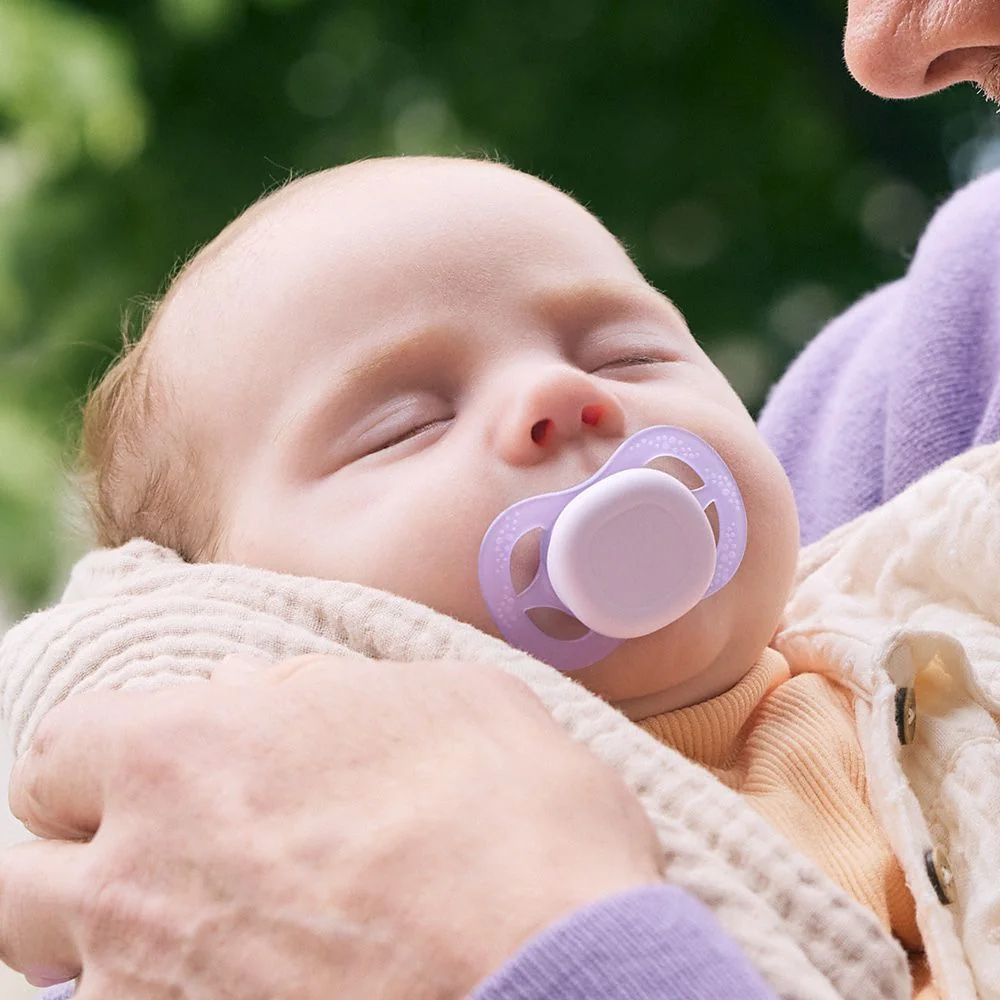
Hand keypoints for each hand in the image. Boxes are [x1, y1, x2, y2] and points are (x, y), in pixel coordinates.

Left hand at [1, 655, 660, 998]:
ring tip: (206, 936)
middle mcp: (141, 880)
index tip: (155, 769)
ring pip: (61, 981)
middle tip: (151, 861)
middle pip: (18, 883)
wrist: (567, 965)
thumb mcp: (433, 700)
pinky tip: (253, 983)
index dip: (103, 757)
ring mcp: (159, 996)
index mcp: (188, 753)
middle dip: (68, 867)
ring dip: (111, 953)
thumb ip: (316, 692)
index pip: (60, 751)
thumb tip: (245, 689)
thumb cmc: (512, 815)